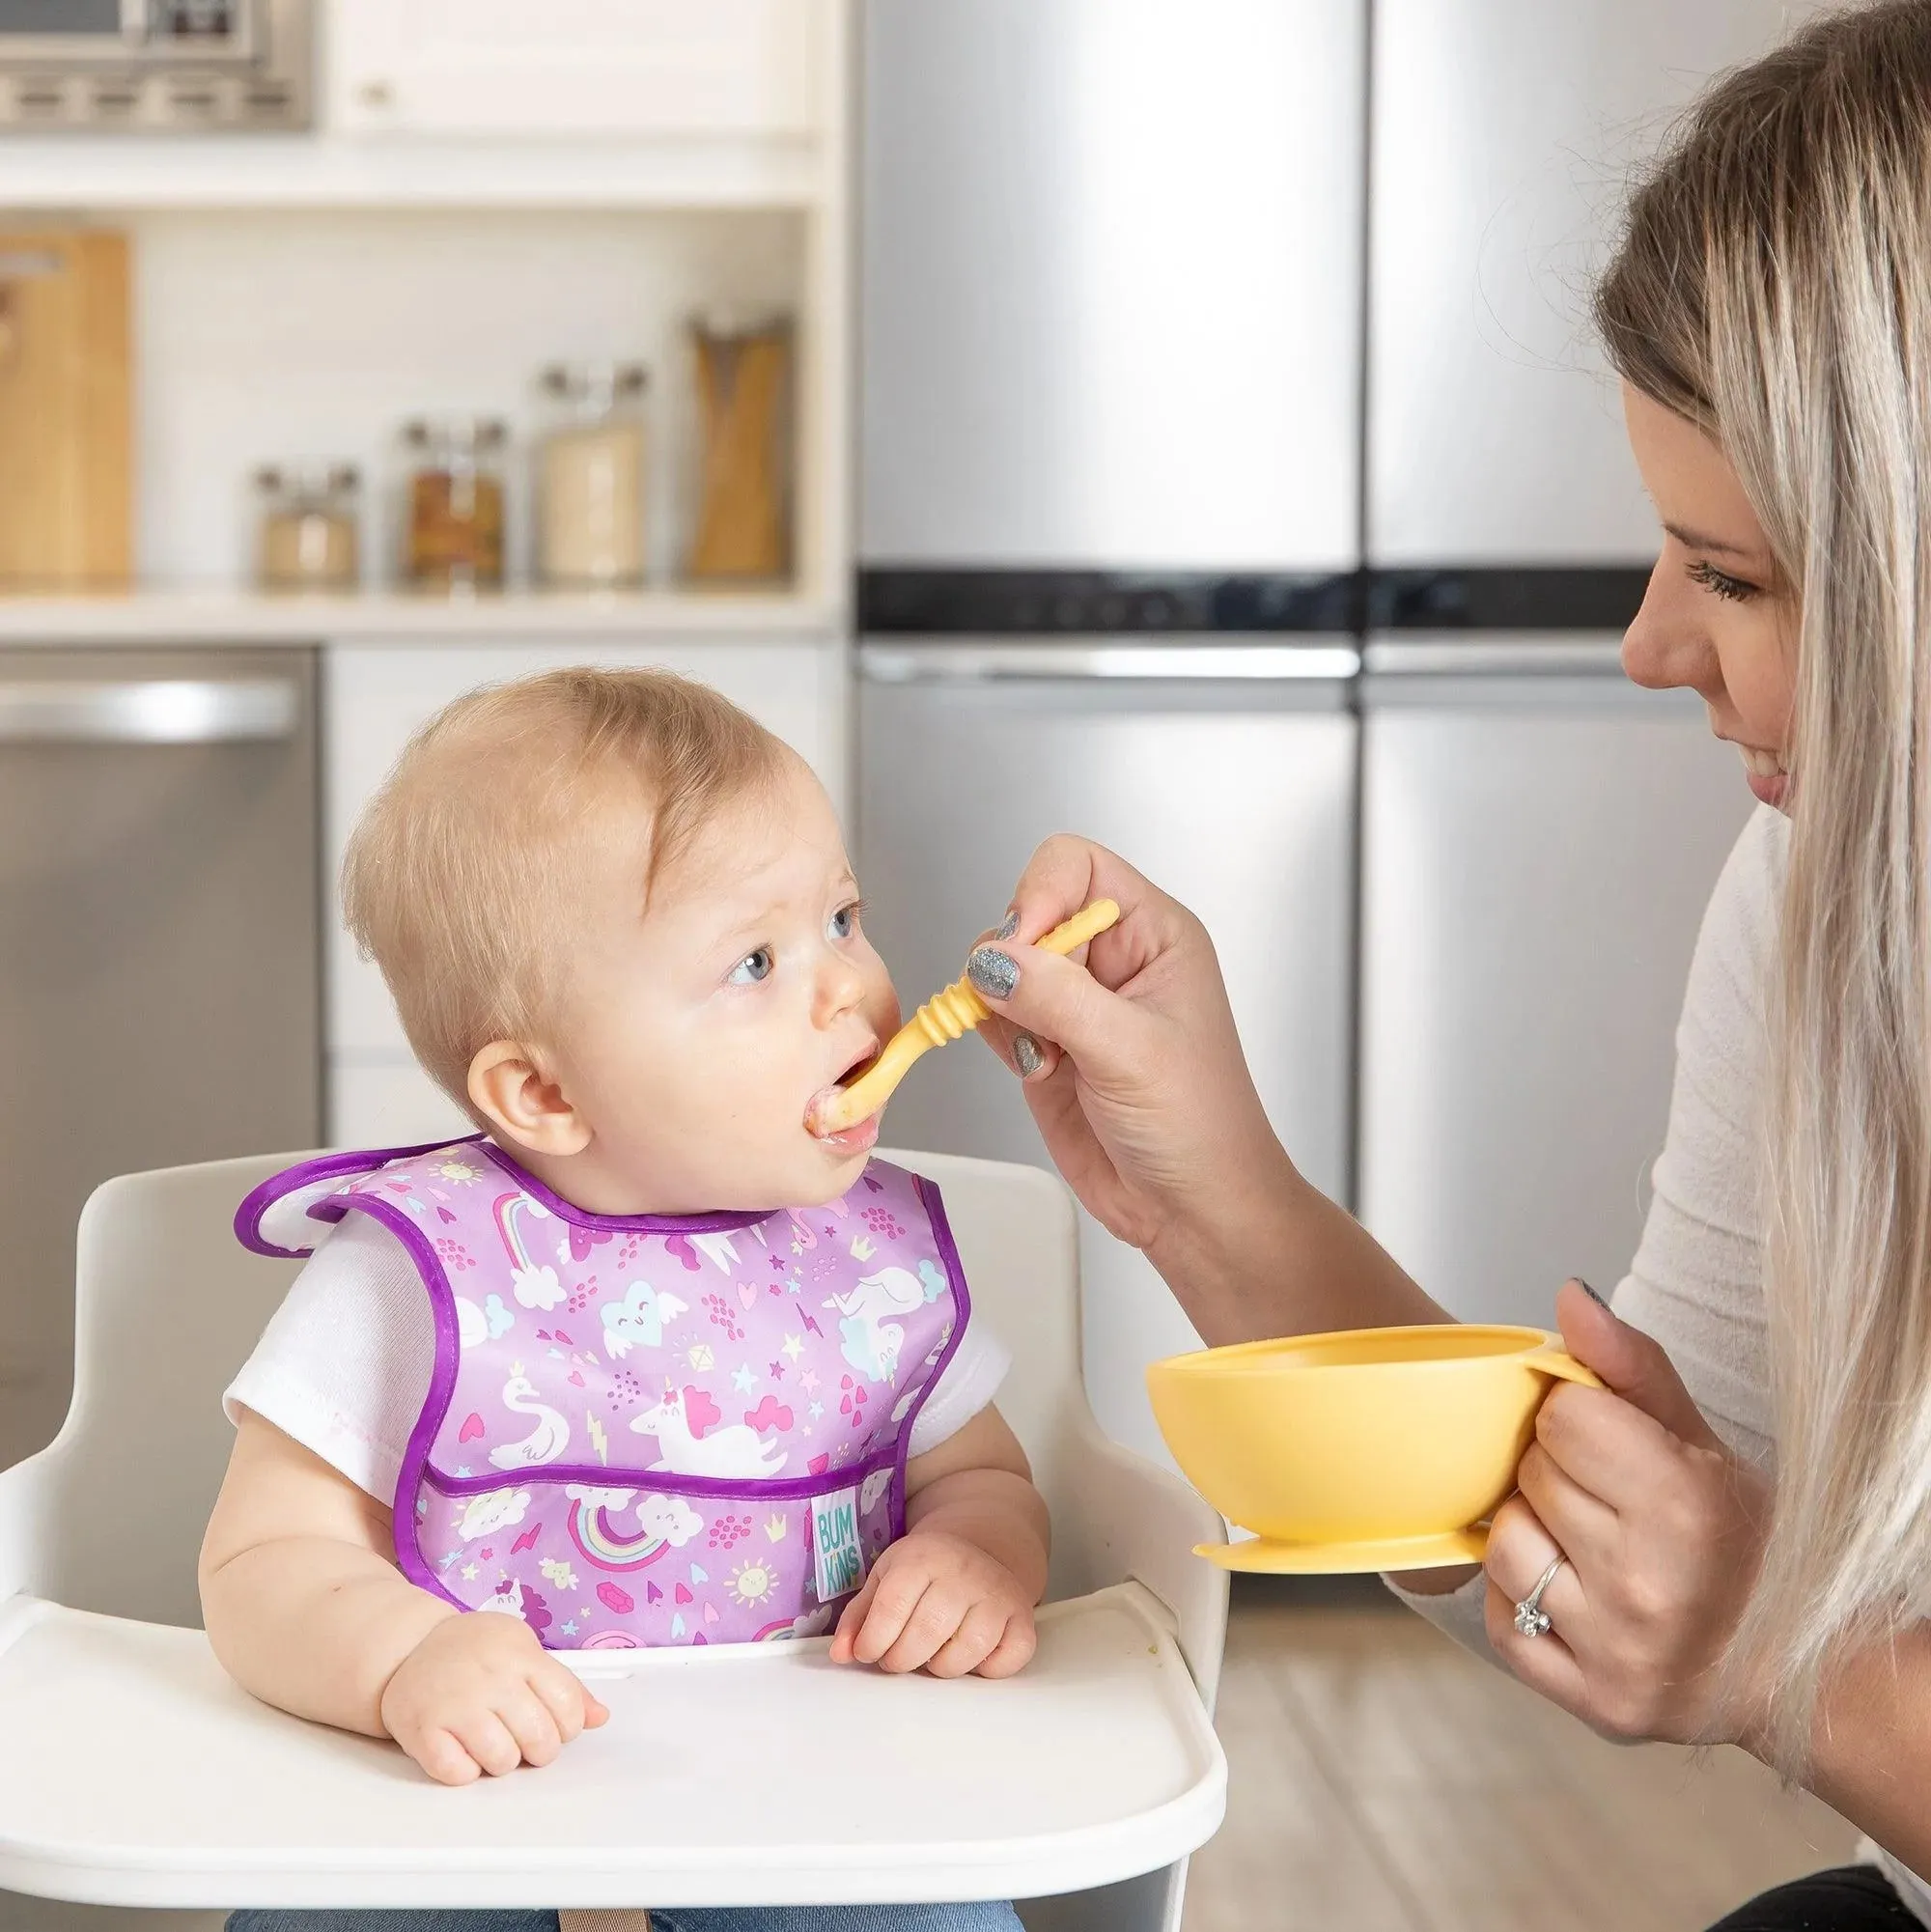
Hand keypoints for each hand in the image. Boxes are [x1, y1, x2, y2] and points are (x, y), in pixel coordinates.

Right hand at [378, 1611, 608, 1784]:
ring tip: (492, 1742)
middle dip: (539, 1751)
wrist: (411, 1648)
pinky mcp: (423, 1730)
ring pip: (502, 1761)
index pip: (567, 1704)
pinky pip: (458, 1774)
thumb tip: (599, 1717)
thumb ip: (563, 1685)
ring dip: (502, 1762)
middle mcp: (490, 1677)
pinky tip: (463, 1750)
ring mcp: (455, 1704)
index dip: (568, 1726)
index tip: (555, 1726)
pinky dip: (465, 1772)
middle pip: (539, 1738)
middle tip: (524, 1740)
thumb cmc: (475, 1651)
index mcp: (520, 1654)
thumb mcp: (524, 1650)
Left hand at [828, 1529, 1037, 1678]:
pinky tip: (970, 1654)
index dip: (872, 1642)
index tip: (868, 1651)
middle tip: (897, 1657)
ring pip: (965, 1653)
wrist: (979, 1547)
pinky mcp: (1022, 1616)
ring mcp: (996, 1593)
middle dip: (902, 1659)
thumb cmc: (924, 1571)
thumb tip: (841, 1655)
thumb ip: (859, 1616)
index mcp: (922, 1557)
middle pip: (925, 1634)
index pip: (891, 1609)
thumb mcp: (886, 1578)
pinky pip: (1007, 1659)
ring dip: (940, 1667)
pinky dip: (987, 1669)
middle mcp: (963, 1571)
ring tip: (931, 1653)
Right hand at [967, 835, 1286, 1252]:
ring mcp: (1075, 1001)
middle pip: (1027, 912)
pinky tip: (1039, 1072)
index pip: (1074, 866)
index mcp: (1153, 934)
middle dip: (1015, 961)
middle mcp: (1112, 958)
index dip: (1038, 895)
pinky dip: (999, 1039)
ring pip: (1000, 965)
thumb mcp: (1131, 1052)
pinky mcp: (1045, 1043)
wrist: (1192, 1209)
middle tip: (1036, 1016)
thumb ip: (1057, 997)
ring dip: (1004, 1007)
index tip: (1025, 949)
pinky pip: (993, 1015)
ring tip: (1048, 1056)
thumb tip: (990, 960)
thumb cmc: (1199, 1127)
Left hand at [1482, 1282, 1770, 1744]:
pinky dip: (1521, 1601)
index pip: (1560, 1418)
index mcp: (1682, 1507)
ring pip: (1503, 1544)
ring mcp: (1615, 1651)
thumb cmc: (1741, 1541)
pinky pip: (1501, 1617)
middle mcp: (1646, 1584)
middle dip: (1559, 1477)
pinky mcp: (1591, 1703)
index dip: (1579, 1423)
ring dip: (1533, 1535)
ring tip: (1590, 1548)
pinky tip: (1575, 1596)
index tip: (1613, 1447)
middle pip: (1530, 1476)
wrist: (1789, 1670)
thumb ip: (1629, 1365)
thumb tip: (1568, 1297)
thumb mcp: (1699, 1443)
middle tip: (1612, 1504)